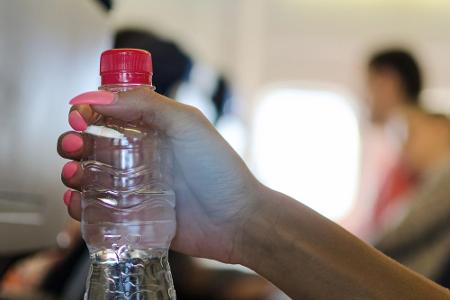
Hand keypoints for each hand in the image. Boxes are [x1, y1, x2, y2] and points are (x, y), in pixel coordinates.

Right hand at [57, 87, 263, 262]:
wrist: (235, 219)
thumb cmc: (218, 169)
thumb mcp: (187, 124)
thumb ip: (146, 104)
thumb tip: (98, 96)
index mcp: (151, 129)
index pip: (109, 114)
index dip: (88, 112)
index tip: (78, 116)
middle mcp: (140, 155)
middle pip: (92, 144)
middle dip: (73, 142)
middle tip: (74, 146)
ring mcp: (134, 186)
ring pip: (90, 176)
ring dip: (73, 172)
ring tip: (75, 175)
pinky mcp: (132, 214)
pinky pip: (98, 208)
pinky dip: (80, 204)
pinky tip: (78, 201)